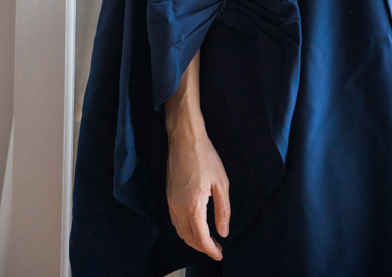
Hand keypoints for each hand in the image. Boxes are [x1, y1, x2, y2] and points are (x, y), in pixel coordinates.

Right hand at [166, 123, 229, 259]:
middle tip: (217, 247)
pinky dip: (185, 229)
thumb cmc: (205, 157)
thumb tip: (223, 232)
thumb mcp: (221, 183)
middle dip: (202, 247)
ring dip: (193, 240)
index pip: (201, 238)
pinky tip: (195, 225)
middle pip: (188, 238)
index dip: (210, 249)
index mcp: (193, 206)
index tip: (220, 253)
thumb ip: (223, 210)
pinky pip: (175, 221)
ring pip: (180, 231)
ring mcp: (171, 202)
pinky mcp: (168, 196)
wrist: (185, 139)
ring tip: (208, 239)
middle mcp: (178, 208)